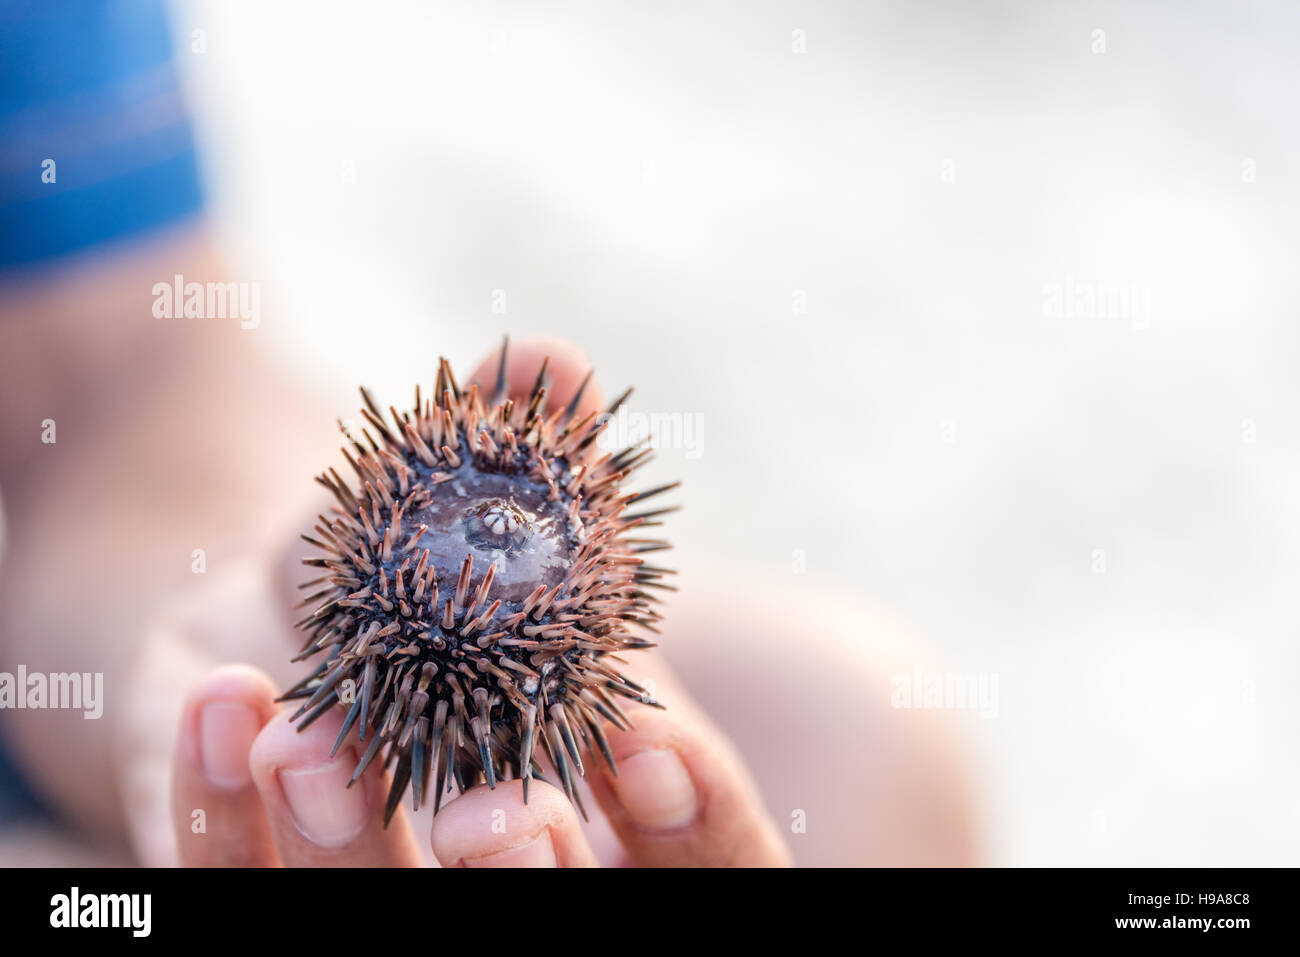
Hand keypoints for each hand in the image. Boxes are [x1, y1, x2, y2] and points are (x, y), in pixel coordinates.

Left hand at [153, 339, 790, 865]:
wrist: (280, 604)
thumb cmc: (425, 560)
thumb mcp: (477, 504)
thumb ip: (530, 446)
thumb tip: (552, 360)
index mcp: (606, 799)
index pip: (707, 856)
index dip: (698, 823)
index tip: (656, 746)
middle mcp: (502, 858)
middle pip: (541, 917)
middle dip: (522, 878)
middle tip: (490, 819)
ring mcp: (369, 872)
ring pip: (371, 916)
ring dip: (346, 850)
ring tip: (306, 748)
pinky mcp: (246, 863)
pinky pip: (218, 883)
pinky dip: (216, 810)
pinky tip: (224, 707)